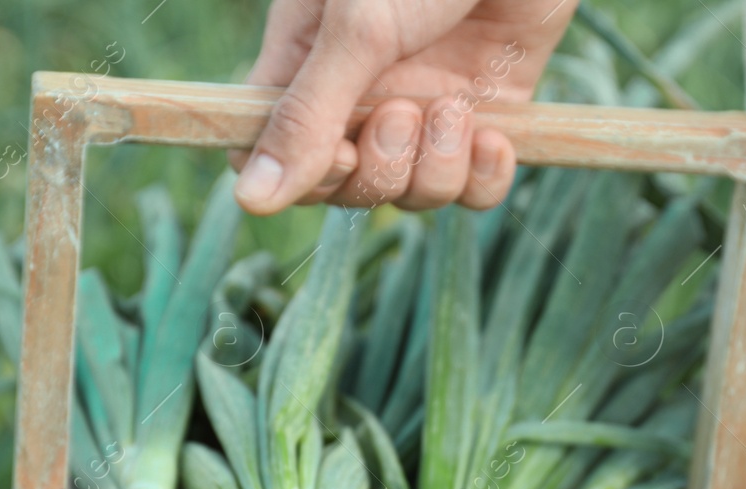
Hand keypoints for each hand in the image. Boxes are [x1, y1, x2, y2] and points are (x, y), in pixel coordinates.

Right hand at [233, 0, 577, 214]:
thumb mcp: (358, 30)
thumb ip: (306, 117)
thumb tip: (250, 201)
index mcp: (307, 63)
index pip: (270, 153)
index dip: (300, 178)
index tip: (337, 153)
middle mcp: (361, 96)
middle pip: (346, 189)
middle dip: (379, 171)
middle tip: (405, 112)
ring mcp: (424, 109)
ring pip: (414, 194)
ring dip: (436, 170)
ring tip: (456, 107)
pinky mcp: (487, 117)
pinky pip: (474, 191)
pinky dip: (484, 178)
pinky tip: (495, 136)